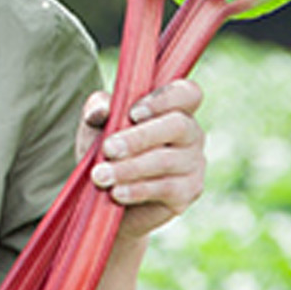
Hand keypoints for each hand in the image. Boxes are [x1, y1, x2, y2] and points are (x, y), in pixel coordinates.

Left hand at [77, 78, 205, 238]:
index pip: (187, 93)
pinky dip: (137, 189)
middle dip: (139, 137)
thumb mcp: (96, 126)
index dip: (164, 98)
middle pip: (178, 125)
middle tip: (108, 149)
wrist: (107, 196)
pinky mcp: (188, 192)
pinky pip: (165, 188)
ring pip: (166, 160)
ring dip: (129, 168)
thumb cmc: (108, 153)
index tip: (133, 113)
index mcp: (174, 109)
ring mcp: (194, 163)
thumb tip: (102, 109)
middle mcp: (191, 134)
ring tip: (101, 176)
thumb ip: (97, 108)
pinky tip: (116, 192)